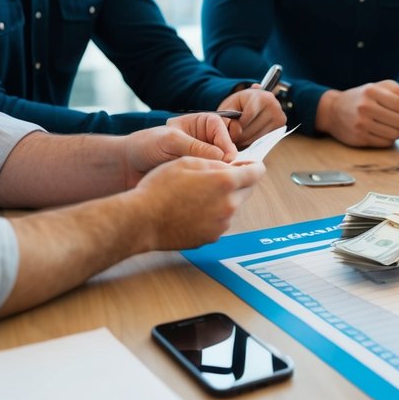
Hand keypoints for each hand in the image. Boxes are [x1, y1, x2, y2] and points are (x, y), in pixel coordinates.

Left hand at [125, 115, 236, 187]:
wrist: (127, 166)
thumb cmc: (145, 145)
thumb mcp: (171, 141)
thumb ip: (196, 146)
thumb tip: (222, 157)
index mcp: (202, 124)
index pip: (222, 130)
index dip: (226, 145)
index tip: (227, 159)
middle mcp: (205, 141)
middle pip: (227, 149)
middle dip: (226, 161)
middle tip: (223, 173)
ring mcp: (202, 159)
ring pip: (221, 166)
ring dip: (218, 173)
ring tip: (212, 182)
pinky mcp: (198, 176)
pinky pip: (210, 179)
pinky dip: (210, 184)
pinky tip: (205, 190)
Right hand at [132, 157, 265, 249]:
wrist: (141, 221)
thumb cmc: (159, 189)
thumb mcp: (187, 161)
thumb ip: (214, 162)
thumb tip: (230, 166)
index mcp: (225, 182)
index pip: (256, 172)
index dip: (253, 166)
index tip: (247, 165)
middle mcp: (229, 205)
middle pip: (247, 190)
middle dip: (237, 182)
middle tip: (215, 179)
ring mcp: (221, 225)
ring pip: (232, 207)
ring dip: (223, 200)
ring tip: (197, 196)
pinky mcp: (211, 238)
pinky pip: (220, 222)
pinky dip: (213, 215)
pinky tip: (192, 211)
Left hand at [216, 87, 284, 147]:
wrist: (251, 104)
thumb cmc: (238, 106)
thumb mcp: (227, 108)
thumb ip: (226, 119)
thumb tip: (236, 131)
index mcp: (261, 96)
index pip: (248, 115)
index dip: (236, 126)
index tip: (230, 128)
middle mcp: (275, 105)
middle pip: (253, 129)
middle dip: (239, 136)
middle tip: (232, 135)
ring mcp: (280, 117)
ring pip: (258, 138)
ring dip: (245, 141)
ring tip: (238, 136)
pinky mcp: (281, 128)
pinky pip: (263, 141)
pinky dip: (253, 142)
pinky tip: (248, 136)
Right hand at [315, 80, 398, 147]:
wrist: (333, 110)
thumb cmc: (362, 97)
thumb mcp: (380, 87)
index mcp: (373, 92)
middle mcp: (366, 108)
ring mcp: (361, 124)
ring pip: (395, 135)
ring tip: (393, 125)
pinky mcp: (359, 138)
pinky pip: (385, 143)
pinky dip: (389, 139)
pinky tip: (384, 131)